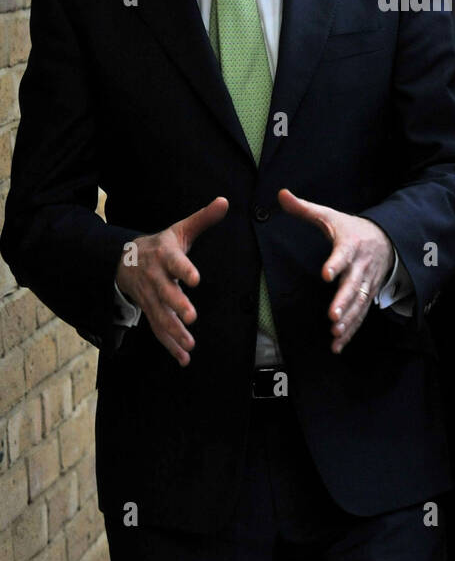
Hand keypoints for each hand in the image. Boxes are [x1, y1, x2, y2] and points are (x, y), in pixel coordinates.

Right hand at [115, 196, 227, 365]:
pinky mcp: (149, 311)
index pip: (175, 262)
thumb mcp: (180, 229)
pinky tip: (184, 358)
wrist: (124, 260)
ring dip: (174, 332)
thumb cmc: (160, 244)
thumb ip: (203, 218)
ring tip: (190, 345)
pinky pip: (157, 329)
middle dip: (177, 305)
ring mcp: (149, 296)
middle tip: (191, 317)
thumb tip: (225, 202)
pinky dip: (170, 345)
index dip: (184, 270)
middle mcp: (155, 277)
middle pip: (165, 293)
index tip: (196, 279)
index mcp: (164, 255)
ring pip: (160, 315)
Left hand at [277, 189, 393, 352]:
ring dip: (348, 320)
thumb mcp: (330, 216)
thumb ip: (305, 209)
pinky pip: (361, 315)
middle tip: (332, 316)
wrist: (387, 239)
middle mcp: (360, 266)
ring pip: (359, 304)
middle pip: (353, 285)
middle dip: (344, 301)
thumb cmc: (352, 229)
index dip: (335, 263)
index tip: (326, 274)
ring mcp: (366, 283)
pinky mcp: (367, 296)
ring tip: (335, 333)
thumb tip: (281, 194)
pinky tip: (338, 344)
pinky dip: (351, 331)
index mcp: (350, 245)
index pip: (343, 254)